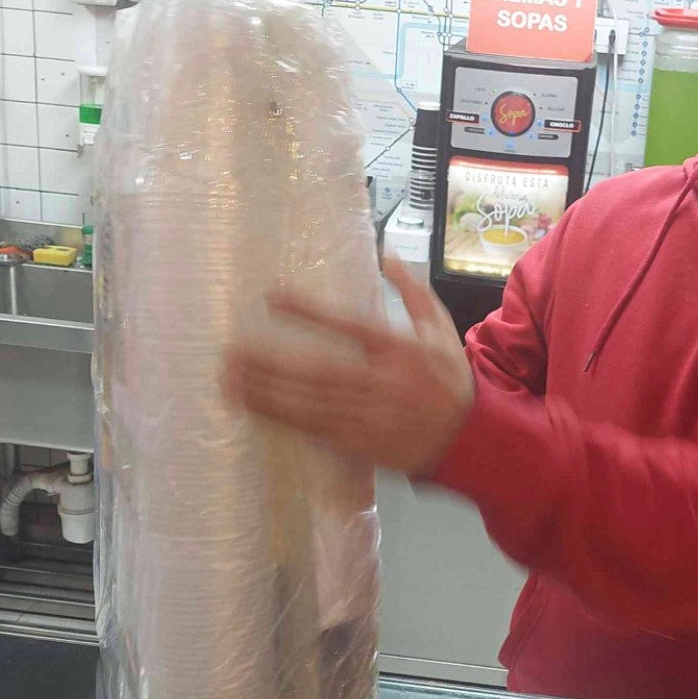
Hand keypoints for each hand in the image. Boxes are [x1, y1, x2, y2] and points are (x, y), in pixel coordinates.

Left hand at [223, 255, 474, 475]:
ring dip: (267, 392)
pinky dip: (282, 418)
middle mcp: (381, 383)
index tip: (272, 297)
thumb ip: (413, 292)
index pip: (348, 325)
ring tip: (230, 378)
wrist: (467, 439)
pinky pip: (314, 429)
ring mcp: (368, 417)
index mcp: (399, 349)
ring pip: (309, 403)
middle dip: (272, 362)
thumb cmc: (449, 380)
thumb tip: (388, 255)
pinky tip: (254, 407)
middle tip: (232, 350)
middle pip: (318, 371)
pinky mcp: (359, 443)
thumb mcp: (441, 329)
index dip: (309, 311)